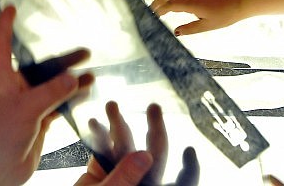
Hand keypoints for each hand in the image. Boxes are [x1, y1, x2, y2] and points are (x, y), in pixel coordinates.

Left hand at [0, 6, 91, 185]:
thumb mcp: (25, 110)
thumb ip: (51, 92)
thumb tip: (74, 77)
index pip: (0, 43)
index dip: (5, 23)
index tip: (11, 7)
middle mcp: (10, 87)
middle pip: (38, 66)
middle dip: (62, 58)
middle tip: (85, 50)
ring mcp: (23, 104)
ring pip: (51, 86)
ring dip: (70, 80)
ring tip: (93, 72)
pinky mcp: (34, 120)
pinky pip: (56, 104)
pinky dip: (70, 98)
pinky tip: (86, 91)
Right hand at [76, 102, 199, 185]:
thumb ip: (127, 178)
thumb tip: (146, 155)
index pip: (182, 182)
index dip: (190, 169)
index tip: (190, 151)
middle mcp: (138, 182)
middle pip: (154, 152)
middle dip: (155, 127)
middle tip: (154, 106)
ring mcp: (117, 175)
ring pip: (124, 145)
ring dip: (118, 123)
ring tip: (111, 105)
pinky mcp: (97, 173)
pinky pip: (101, 150)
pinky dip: (96, 135)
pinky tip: (93, 122)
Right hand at [150, 0, 240, 34]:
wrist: (239, 1)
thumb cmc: (225, 15)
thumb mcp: (207, 26)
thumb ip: (190, 29)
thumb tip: (175, 32)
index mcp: (191, 3)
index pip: (169, 5)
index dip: (158, 10)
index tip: (150, 16)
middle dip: (157, 1)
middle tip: (147, 9)